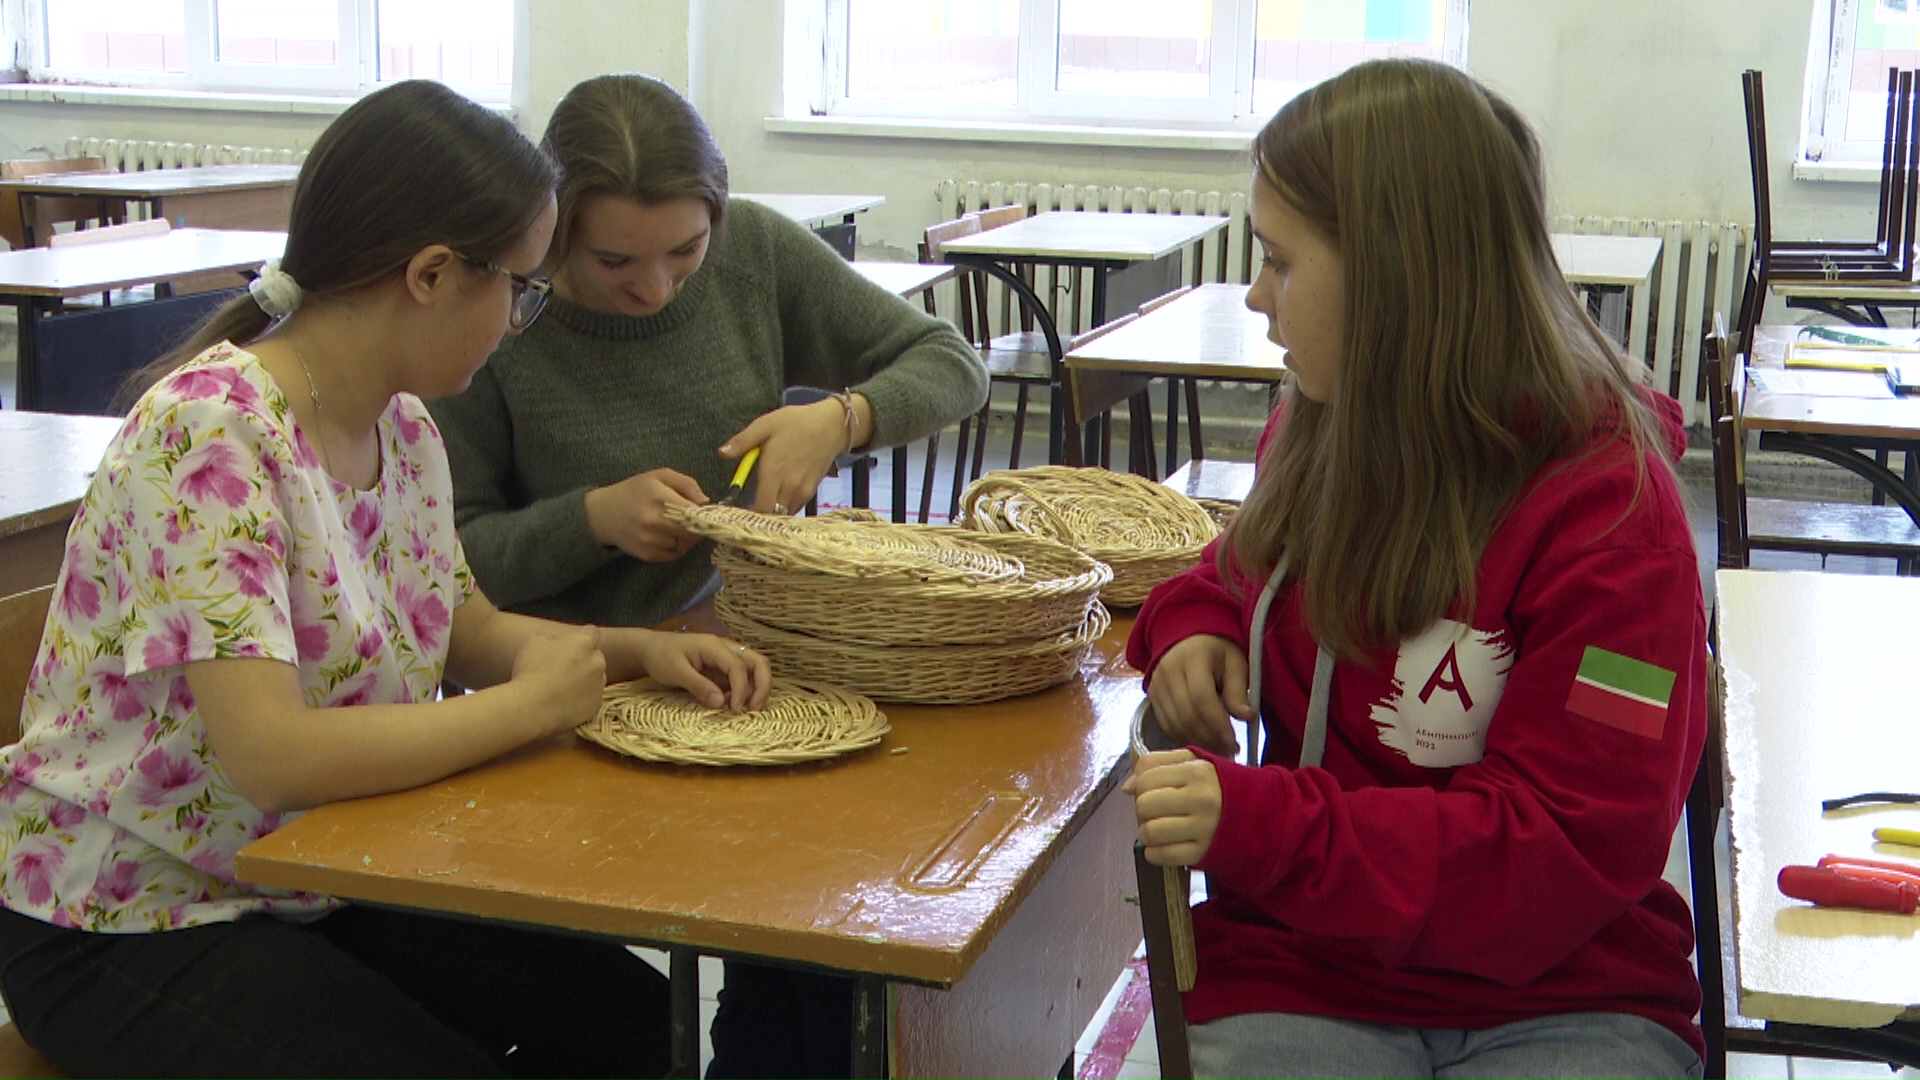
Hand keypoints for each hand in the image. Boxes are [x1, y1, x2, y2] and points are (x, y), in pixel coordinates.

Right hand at [508, 626, 607, 737]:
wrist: (532, 708)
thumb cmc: (529, 672)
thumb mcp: (534, 641)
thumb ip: (554, 637)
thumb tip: (559, 642)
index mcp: (583, 642)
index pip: (592, 632)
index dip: (581, 637)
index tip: (572, 644)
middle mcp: (597, 662)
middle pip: (594, 656)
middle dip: (583, 660)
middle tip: (563, 669)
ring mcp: (598, 685)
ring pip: (595, 678)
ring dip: (585, 679)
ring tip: (562, 687)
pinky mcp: (596, 705)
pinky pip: (592, 698)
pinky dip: (582, 699)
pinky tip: (564, 701)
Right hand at [585, 468, 708, 560]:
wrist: (603, 513)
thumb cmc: (635, 491)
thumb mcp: (659, 476)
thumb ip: (686, 484)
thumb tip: (706, 501)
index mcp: (659, 498)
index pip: (695, 512)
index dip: (705, 513)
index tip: (706, 512)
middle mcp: (654, 521)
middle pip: (693, 532)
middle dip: (698, 527)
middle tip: (693, 520)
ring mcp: (650, 540)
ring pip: (685, 544)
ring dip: (686, 537)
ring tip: (674, 526)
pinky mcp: (647, 554)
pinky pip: (674, 554)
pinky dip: (676, 547)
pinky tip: (666, 536)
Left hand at [635, 631, 772, 711]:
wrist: (650, 649)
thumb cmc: (660, 656)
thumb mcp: (675, 672)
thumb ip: (699, 686)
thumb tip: (721, 703)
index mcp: (713, 646)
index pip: (738, 666)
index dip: (741, 689)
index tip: (735, 709)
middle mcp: (725, 648)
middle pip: (757, 662)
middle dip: (762, 685)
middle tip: (754, 709)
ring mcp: (725, 657)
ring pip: (754, 668)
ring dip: (757, 688)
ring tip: (746, 708)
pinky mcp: (722, 668)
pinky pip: (742, 677)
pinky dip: (745, 690)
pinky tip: (732, 704)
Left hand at [719, 396, 868, 515]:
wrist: (831, 425)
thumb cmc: (796, 422)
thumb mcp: (765, 425)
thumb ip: (742, 441)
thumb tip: (721, 453)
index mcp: (774, 471)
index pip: (760, 508)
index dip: (747, 515)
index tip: (735, 512)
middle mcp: (790, 486)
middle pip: (771, 515)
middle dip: (758, 515)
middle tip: (745, 509)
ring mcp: (803, 491)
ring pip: (783, 514)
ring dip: (771, 512)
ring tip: (760, 502)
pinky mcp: (811, 492)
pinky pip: (794, 508)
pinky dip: (783, 507)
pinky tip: (776, 497)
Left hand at [1123, 749, 1222, 866]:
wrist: (1258, 815)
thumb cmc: (1218, 786)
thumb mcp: (1194, 763)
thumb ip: (1157, 764)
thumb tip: (1127, 787)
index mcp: (1197, 771)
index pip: (1146, 778)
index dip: (1141, 786)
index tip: (1152, 791)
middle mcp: (1200, 799)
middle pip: (1144, 805)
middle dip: (1144, 809)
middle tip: (1156, 811)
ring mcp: (1202, 828)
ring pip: (1149, 832)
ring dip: (1147, 832)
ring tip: (1160, 828)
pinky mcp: (1202, 853)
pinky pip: (1161, 855)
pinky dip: (1154, 852)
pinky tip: (1164, 845)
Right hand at [1147, 635, 1254, 755]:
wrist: (1187, 640)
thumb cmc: (1217, 652)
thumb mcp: (1235, 663)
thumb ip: (1238, 690)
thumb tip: (1247, 717)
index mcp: (1193, 658)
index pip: (1202, 698)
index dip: (1218, 724)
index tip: (1234, 742)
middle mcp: (1169, 671)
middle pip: (1186, 715)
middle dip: (1209, 738)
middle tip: (1229, 751)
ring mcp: (1156, 685)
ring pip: (1174, 724)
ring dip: (1197, 742)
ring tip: (1218, 749)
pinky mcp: (1152, 697)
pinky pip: (1166, 726)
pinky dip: (1184, 738)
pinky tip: (1201, 743)